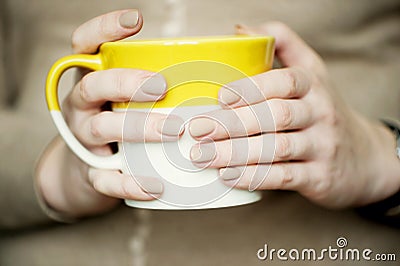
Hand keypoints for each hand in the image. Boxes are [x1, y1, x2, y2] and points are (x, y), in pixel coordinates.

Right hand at [36, 10, 182, 217]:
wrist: (92, 171)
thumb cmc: (126, 122)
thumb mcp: (132, 96)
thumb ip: (162, 75)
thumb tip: (228, 47)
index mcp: (94, 78)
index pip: (85, 45)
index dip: (103, 29)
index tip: (137, 20)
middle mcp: (83, 105)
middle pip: (92, 85)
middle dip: (125, 82)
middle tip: (161, 86)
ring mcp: (83, 139)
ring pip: (99, 128)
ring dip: (136, 127)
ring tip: (172, 130)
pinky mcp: (90, 172)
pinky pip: (104, 179)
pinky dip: (129, 183)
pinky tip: (156, 186)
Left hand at [189, 22, 399, 208]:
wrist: (365, 157)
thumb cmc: (324, 111)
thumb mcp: (313, 72)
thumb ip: (282, 46)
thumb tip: (240, 30)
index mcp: (313, 85)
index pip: (284, 81)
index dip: (252, 88)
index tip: (220, 97)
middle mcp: (321, 113)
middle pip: (274, 116)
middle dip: (233, 123)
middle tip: (197, 129)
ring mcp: (322, 146)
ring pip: (276, 148)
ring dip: (236, 153)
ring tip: (203, 156)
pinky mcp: (320, 177)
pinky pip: (285, 177)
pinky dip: (254, 177)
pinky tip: (228, 176)